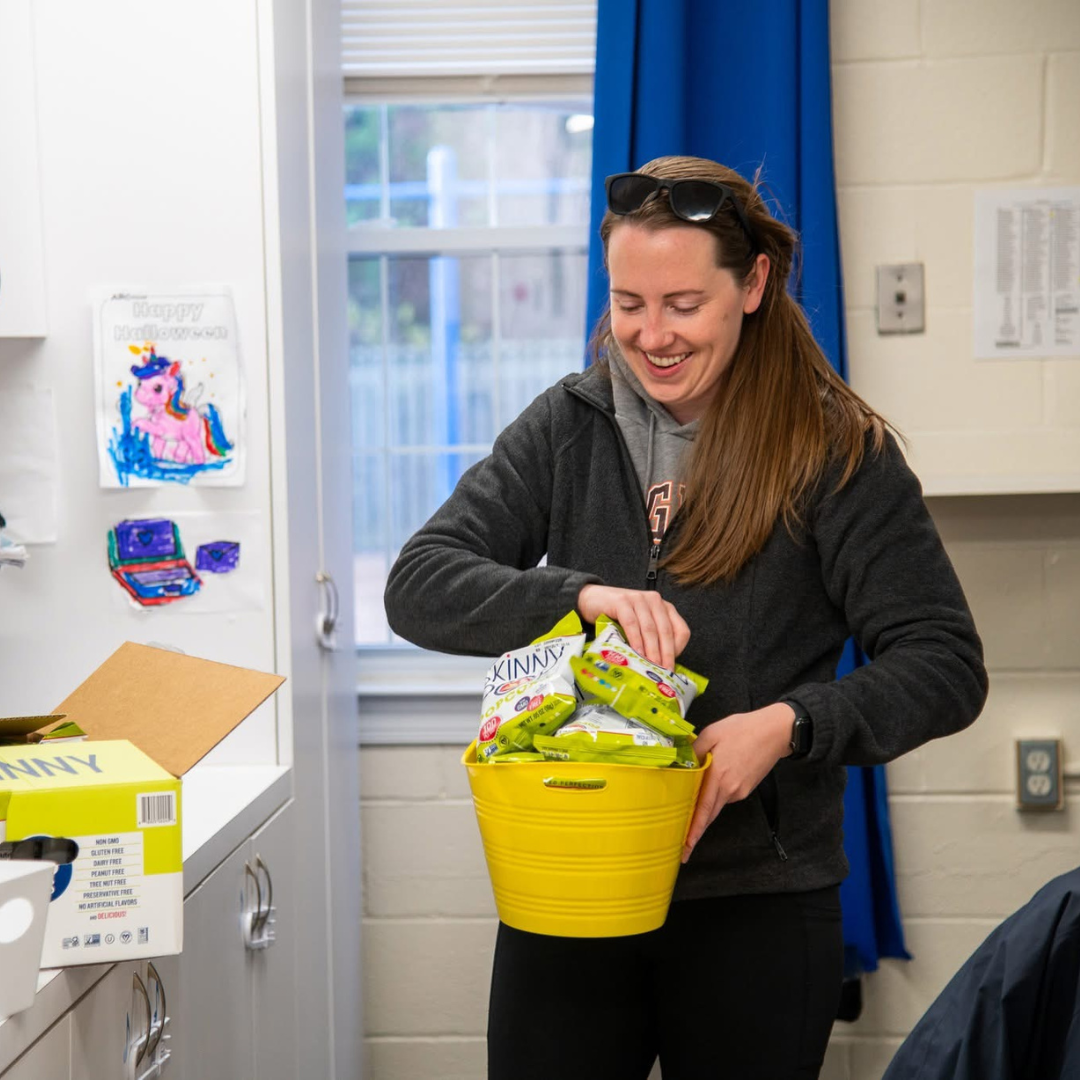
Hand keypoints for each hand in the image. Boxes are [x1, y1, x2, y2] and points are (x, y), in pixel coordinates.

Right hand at [576, 584, 689, 669]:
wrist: (592, 599)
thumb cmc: (618, 616)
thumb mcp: (640, 626)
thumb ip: (652, 639)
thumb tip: (660, 666)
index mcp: (664, 607)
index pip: (681, 630)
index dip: (678, 650)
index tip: (671, 667)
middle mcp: (654, 600)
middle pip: (666, 631)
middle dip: (665, 654)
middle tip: (663, 672)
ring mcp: (638, 599)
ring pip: (650, 629)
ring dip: (651, 650)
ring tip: (651, 666)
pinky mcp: (622, 601)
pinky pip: (632, 624)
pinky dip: (635, 640)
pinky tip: (636, 652)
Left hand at [682, 702, 795, 862]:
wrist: (775, 732)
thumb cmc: (743, 729)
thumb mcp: (713, 733)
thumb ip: (695, 751)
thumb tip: (681, 763)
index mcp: (719, 775)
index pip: (703, 809)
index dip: (694, 829)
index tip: (685, 846)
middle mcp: (730, 789)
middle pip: (709, 815)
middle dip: (696, 832)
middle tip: (683, 847)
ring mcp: (740, 791)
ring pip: (717, 804)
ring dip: (705, 808)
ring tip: (691, 805)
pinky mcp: (746, 788)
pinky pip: (726, 795)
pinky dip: (716, 795)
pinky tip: (712, 783)